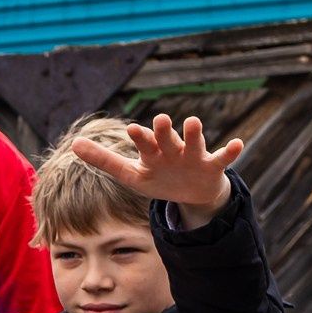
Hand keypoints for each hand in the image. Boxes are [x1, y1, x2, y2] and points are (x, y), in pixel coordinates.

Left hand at [70, 113, 240, 229]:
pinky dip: (231, 151)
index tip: (132, 128)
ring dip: (194, 133)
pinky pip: (223, 158)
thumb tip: (73, 144)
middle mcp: (172, 150)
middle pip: (167, 139)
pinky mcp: (212, 166)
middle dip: (164, 131)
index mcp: (152, 153)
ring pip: (194, 143)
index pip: (143, 143)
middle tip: (160, 119)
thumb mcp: (129, 174)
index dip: (140, 137)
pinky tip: (238, 143)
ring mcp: (194, 157)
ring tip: (193, 121)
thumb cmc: (158, 178)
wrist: (191, 192)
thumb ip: (103, 160)